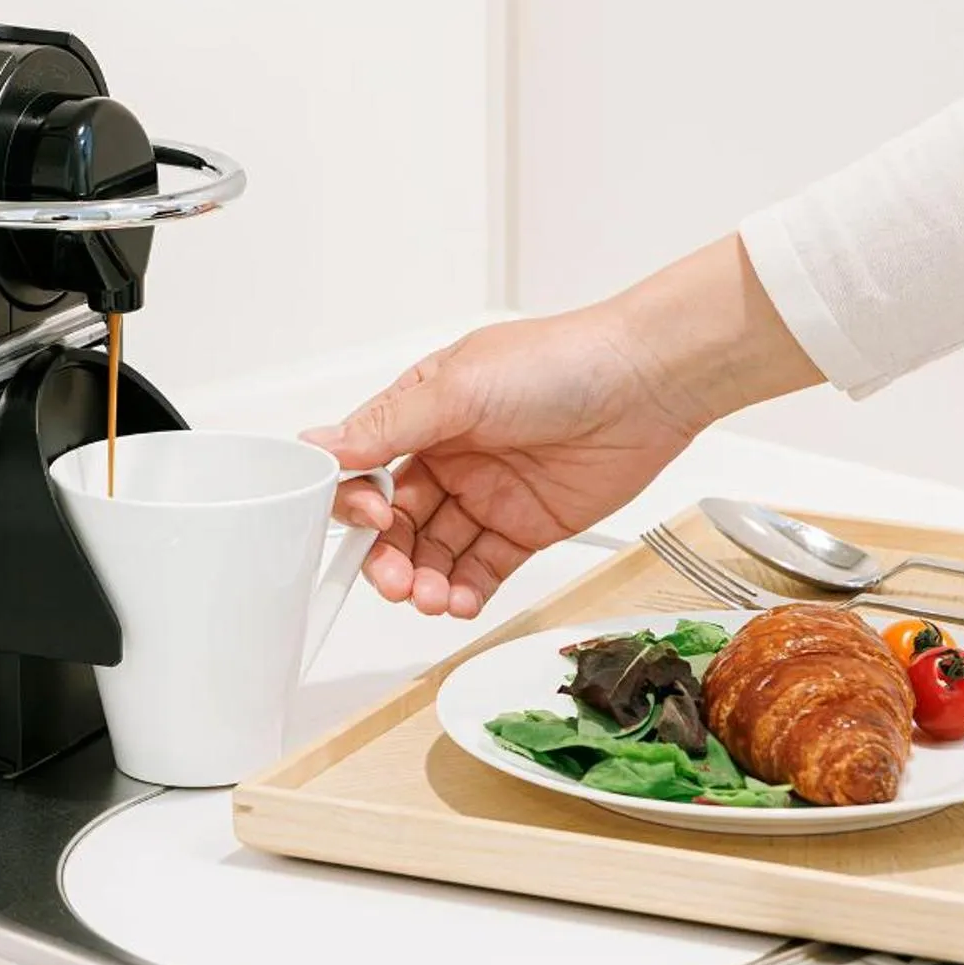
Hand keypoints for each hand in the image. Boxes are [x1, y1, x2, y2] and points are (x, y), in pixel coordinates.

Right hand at [301, 235, 820, 617]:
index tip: (370, 523)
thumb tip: (318, 444)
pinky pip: (482, 570)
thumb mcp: (458, 388)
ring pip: (435, 553)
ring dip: (424, 581)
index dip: (357, 505)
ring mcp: (486, 495)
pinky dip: (464, 591)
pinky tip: (459, 600)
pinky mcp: (525, 528)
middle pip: (396, 524)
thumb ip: (388, 428)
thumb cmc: (557, 364)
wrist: (645, 383)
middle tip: (398, 581)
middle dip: (389, 557)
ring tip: (432, 596)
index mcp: (420, 415)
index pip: (364, 470)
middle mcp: (447, 457)